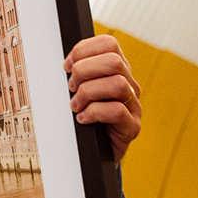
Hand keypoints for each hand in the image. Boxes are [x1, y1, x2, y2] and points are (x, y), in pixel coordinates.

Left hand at [64, 35, 141, 161]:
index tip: (66, 66)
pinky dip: (93, 113)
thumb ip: (77, 74)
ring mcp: (133, 106)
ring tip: (76, 105)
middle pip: (114, 61)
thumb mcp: (79, 91)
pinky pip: (116, 111)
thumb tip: (64, 63)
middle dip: (84, 71)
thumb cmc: (85, 118)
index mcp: (117, 71)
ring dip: (88, 93)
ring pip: (117, 84)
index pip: (108, 44)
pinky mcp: (132, 127)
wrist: (95, 153)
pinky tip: (83, 119)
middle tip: (71, 87)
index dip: (83, 50)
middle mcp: (129, 85)